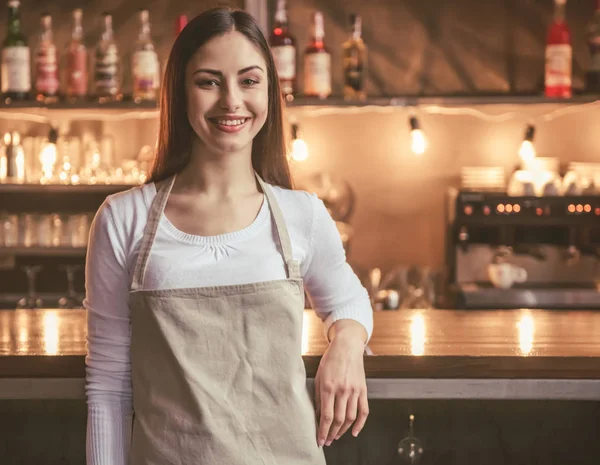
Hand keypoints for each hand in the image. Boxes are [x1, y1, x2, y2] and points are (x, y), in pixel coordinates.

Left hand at [314, 320, 368, 446]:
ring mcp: (354, 390)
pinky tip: (354, 432)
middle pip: (338, 419)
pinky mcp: (363, 390)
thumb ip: (318, 396)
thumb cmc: (331, 359)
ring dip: (343, 430)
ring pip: (350, 418)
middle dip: (332, 433)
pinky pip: (364, 411)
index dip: (323, 431)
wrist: (347, 346)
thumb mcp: (319, 376)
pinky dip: (360, 424)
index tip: (320, 440)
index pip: (326, 416)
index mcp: (329, 387)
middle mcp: (343, 390)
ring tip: (336, 436)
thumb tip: (318, 415)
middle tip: (327, 441)